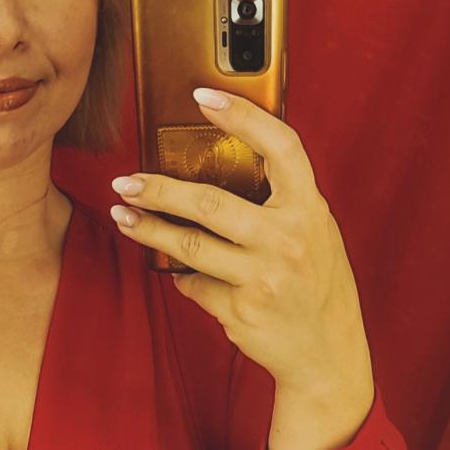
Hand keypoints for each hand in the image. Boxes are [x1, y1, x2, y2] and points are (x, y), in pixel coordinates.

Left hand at [109, 88, 374, 408]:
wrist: (326, 353)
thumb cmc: (317, 285)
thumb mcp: (315, 233)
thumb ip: (281, 203)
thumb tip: (222, 170)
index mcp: (309, 209)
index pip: (280, 146)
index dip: (242, 116)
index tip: (202, 96)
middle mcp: (287, 239)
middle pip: (210, 203)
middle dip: (160, 189)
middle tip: (126, 181)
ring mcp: (263, 277)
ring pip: (189, 246)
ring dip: (149, 230)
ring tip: (123, 215)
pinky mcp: (241, 310)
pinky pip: (195, 285)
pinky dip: (183, 277)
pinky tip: (176, 271)